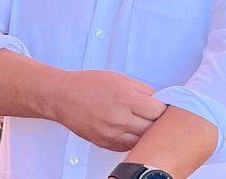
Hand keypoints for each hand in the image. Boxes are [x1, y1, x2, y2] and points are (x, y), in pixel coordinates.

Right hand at [49, 70, 166, 151]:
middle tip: (153, 114)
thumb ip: (144, 90)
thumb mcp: (120, 79)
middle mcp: (119, 118)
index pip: (158, 110)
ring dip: (145, 132)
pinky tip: (129, 129)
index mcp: (125, 98)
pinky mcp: (105, 143)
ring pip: (142, 140)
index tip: (161, 105)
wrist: (62, 97)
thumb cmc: (90, 84)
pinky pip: (128, 146)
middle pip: (152, 128)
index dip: (163, 107)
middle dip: (156, 121)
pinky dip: (132, 139)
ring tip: (141, 122)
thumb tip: (161, 102)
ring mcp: (111, 134)